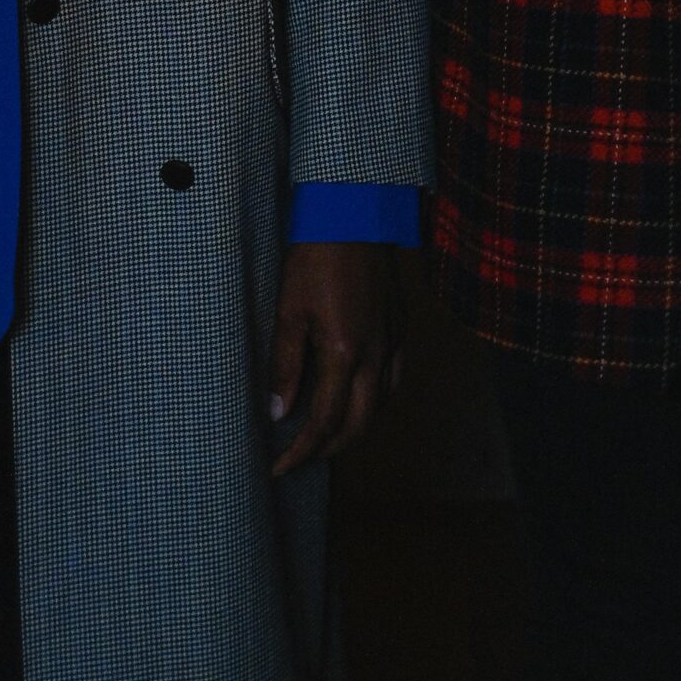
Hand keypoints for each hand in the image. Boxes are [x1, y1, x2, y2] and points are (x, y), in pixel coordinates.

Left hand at [268, 242, 403, 477]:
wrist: (352, 213)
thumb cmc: (314, 257)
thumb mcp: (289, 310)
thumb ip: (285, 364)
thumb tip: (279, 412)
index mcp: (344, 351)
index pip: (324, 422)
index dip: (301, 451)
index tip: (280, 467)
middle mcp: (375, 354)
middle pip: (359, 425)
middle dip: (329, 451)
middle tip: (301, 460)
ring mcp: (393, 340)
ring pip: (382, 406)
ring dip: (355, 429)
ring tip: (326, 437)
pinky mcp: (400, 326)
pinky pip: (395, 379)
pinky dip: (376, 402)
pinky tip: (358, 399)